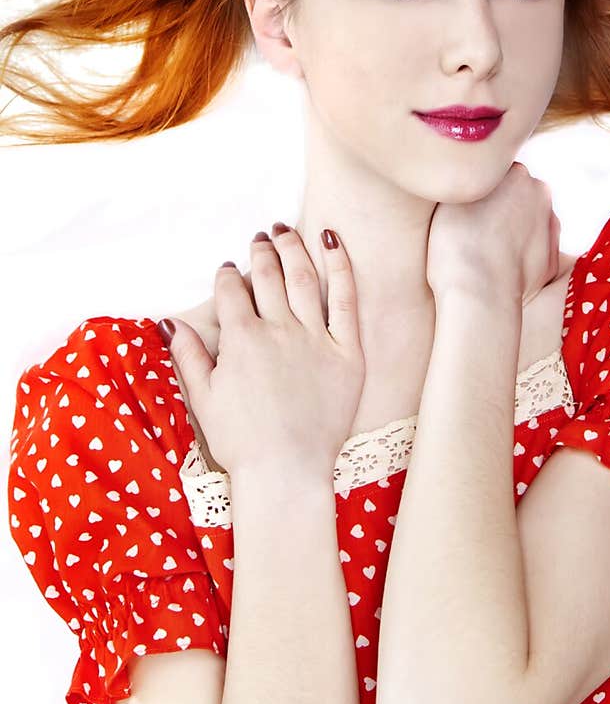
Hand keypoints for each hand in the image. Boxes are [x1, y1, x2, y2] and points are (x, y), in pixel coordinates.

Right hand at [162, 226, 364, 480]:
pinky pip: (346, 298)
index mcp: (241, 339)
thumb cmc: (241, 442)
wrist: (286, 472)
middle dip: (260, 251)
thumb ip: (188, 354)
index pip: (231, 290)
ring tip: (286, 232)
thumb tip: (168, 322)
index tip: (227, 270)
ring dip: (293, 248)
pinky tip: (333, 241)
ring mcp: (315, 337)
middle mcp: (278, 330)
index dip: (227, 275)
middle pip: (268, 275)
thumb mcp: (203, 397)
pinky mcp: (348, 351)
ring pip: (304, 277)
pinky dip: (340, 265)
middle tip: (259, 238)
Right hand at [426, 161, 560, 305]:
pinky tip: (499, 269)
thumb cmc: (454, 242)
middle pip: (519, 195)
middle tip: (476, 229)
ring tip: (487, 253)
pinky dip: (521, 258)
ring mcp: (551, 228)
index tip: (467, 208)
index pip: (499, 173)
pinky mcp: (552, 261)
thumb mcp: (450, 196)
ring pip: (530, 224)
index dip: (481, 191)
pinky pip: (534, 253)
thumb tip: (468, 181)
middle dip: (504, 208)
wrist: (478, 291)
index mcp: (517, 173)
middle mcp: (540, 195)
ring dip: (514, 232)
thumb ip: (468, 181)